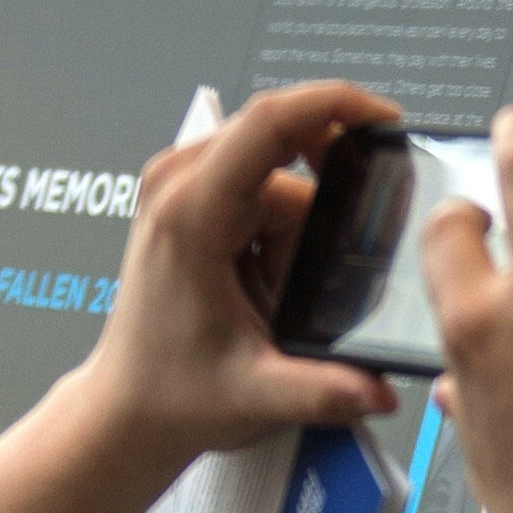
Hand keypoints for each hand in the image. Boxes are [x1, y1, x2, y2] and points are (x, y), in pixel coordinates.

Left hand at [70, 80, 400, 468]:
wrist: (127, 407)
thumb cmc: (171, 392)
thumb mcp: (254, 397)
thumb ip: (323, 391)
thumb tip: (380, 388)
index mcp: (190, 214)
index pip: (269, 120)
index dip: (335, 105)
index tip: (385, 119)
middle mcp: (178, 184)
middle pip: (285, 146)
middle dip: (322, 206)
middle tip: (323, 273)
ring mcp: (180, 184)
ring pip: (280, 177)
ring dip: (298, 233)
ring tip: (271, 299)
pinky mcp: (189, 196)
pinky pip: (264, 191)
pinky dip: (282, 234)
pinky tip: (265, 285)